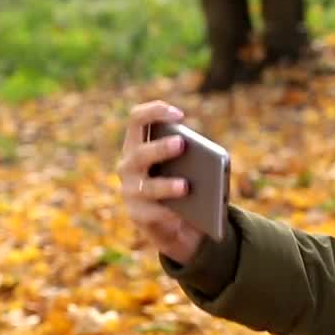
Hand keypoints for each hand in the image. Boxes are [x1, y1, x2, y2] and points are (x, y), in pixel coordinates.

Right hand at [118, 100, 205, 263]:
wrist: (171, 222)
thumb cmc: (178, 181)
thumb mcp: (185, 165)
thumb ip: (191, 158)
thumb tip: (206, 162)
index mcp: (137, 144)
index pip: (137, 119)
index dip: (155, 112)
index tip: (179, 115)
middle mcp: (128, 165)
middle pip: (140, 153)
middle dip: (161, 148)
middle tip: (181, 144)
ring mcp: (129, 190)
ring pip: (147, 186)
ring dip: (166, 185)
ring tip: (185, 186)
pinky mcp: (136, 214)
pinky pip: (151, 213)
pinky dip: (167, 213)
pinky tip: (181, 213)